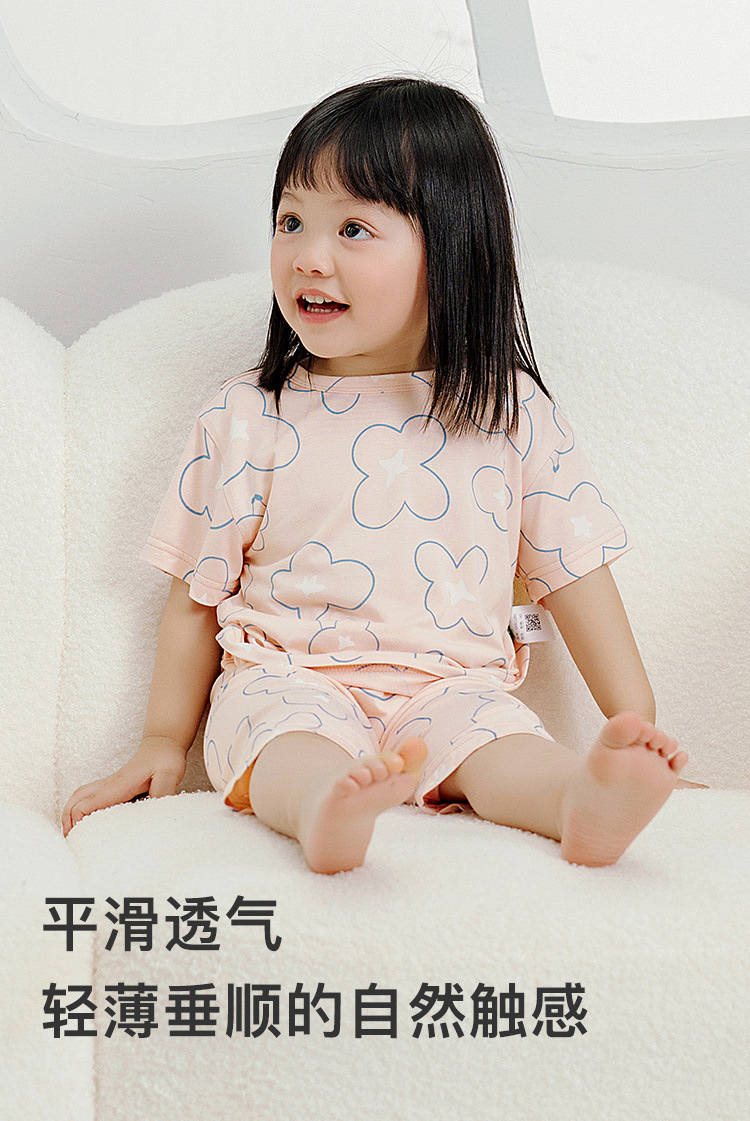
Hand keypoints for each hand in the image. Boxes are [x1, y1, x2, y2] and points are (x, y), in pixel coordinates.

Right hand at [61, 737, 187, 836]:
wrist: (164, 743)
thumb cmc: (165, 758)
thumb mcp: (169, 775)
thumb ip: (162, 792)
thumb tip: (156, 813)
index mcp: (119, 785)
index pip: (88, 803)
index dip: (78, 821)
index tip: (79, 837)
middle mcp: (110, 784)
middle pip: (76, 799)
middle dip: (68, 818)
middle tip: (68, 839)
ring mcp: (110, 783)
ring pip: (80, 795)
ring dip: (70, 811)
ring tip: (70, 831)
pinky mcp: (114, 784)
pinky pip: (89, 795)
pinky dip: (79, 806)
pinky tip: (86, 818)